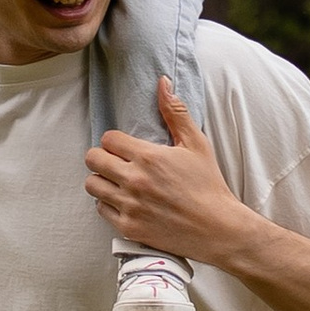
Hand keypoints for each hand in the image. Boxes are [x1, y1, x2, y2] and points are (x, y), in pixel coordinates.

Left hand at [83, 72, 253, 264]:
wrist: (217, 228)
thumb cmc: (208, 185)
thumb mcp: (196, 144)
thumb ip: (175, 113)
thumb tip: (162, 83)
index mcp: (148, 157)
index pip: (108, 139)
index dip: (115, 141)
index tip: (125, 147)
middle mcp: (135, 180)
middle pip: (92, 159)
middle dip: (102, 157)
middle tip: (116, 162)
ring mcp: (130, 205)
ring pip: (92, 185)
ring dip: (102, 180)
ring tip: (117, 181)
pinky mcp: (129, 227)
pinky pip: (101, 209)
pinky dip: (108, 204)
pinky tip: (124, 201)